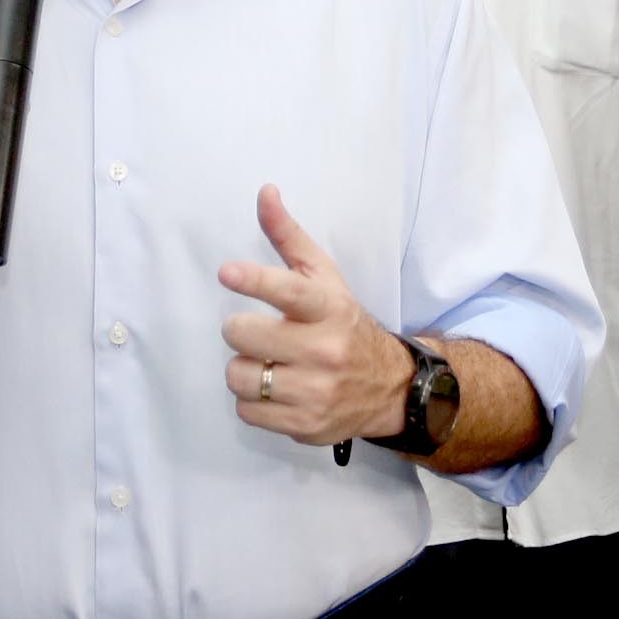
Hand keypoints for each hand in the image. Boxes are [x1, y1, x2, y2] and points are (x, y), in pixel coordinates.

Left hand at [218, 186, 413, 446]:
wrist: (390, 387)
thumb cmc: (344, 324)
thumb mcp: (326, 278)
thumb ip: (289, 238)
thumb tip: (265, 192)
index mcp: (329, 308)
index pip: (289, 290)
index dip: (255, 281)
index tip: (227, 272)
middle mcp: (325, 350)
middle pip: (243, 336)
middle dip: (241, 332)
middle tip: (258, 333)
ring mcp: (316, 392)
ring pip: (240, 377)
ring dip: (245, 370)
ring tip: (268, 364)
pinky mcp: (306, 426)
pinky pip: (248, 412)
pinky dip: (254, 402)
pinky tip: (276, 391)